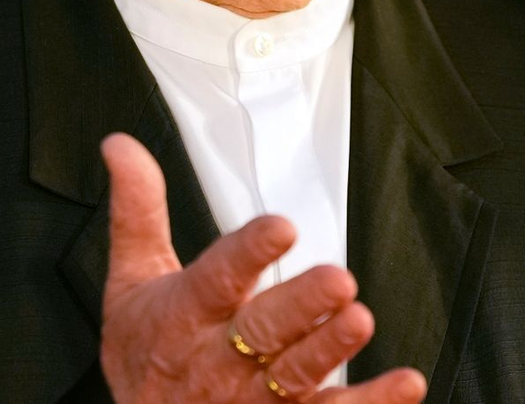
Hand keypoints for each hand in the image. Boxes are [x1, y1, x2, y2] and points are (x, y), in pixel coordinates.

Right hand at [99, 133, 426, 402]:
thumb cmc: (144, 354)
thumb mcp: (130, 282)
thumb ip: (137, 210)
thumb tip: (121, 145)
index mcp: (181, 316)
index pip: (215, 278)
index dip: (248, 253)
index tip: (280, 227)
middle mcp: (217, 362)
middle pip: (261, 331)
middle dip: (299, 306)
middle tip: (337, 279)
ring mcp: (252, 401)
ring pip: (295, 376)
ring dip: (330, 349)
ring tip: (360, 319)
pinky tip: (403, 385)